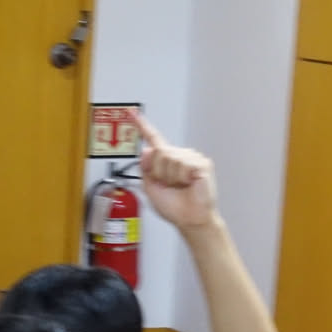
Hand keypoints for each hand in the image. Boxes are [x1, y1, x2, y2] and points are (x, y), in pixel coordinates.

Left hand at [134, 112, 219, 232]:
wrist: (188, 219)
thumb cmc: (173, 207)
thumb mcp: (150, 187)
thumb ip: (145, 168)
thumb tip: (146, 150)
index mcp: (165, 160)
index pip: (153, 139)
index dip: (141, 125)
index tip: (131, 112)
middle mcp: (179, 155)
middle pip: (158, 152)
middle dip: (158, 172)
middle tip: (169, 185)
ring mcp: (191, 157)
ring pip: (169, 158)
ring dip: (170, 177)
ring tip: (180, 186)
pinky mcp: (201, 163)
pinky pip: (182, 164)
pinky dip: (181, 178)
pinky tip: (189, 184)